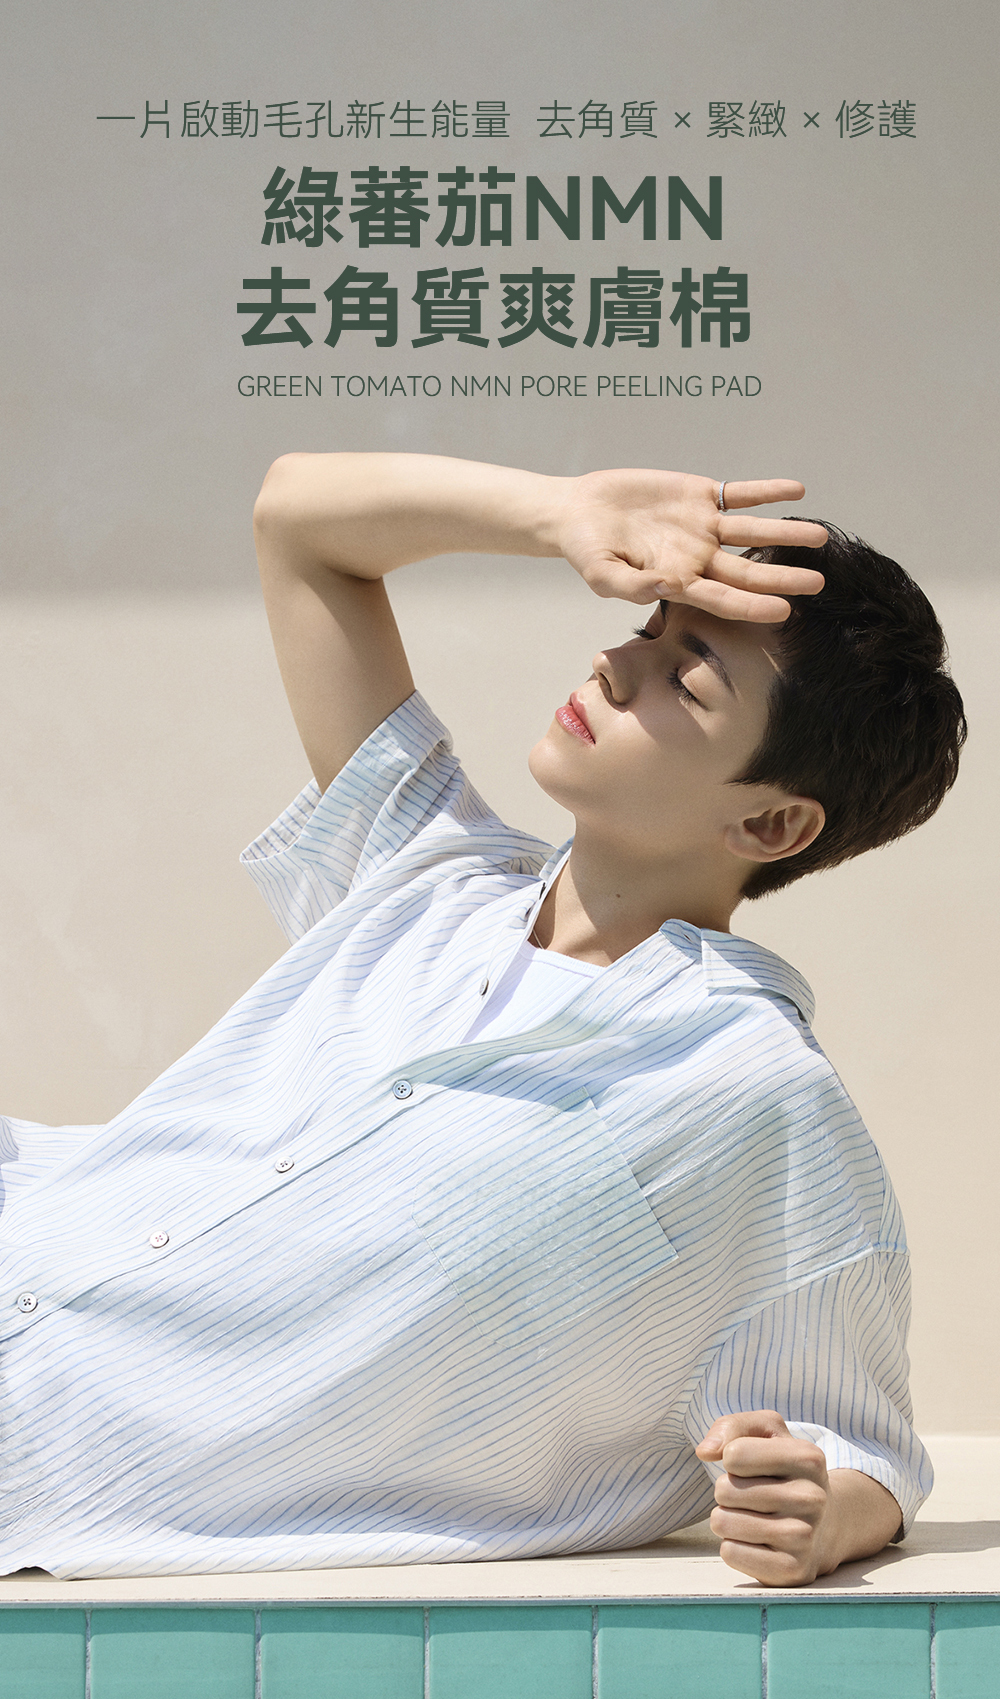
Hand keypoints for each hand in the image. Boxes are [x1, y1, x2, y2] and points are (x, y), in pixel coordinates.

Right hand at [556, 468, 826, 622]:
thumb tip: (663, 589)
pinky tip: (796, 492)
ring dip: (786, 534)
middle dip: (784, 577)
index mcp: (679, 582)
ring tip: (820, 537)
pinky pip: (740, 494)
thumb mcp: (601, 574)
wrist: (580, 512)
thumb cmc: (586, 551)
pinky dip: (767, 492)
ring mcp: (703, 527)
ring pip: (754, 532)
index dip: (753, 606)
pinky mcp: (700, 496)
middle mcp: (699, 558)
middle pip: (749, 571)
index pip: (723, 599)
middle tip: (818, 582)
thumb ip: (631, 585)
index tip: (784, 610)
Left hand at [695, 1410, 899, 1585]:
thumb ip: (731, 1427)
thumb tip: (705, 1451)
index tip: (749, 1466)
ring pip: (723, 1522)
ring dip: (726, 1519)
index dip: (731, 1459)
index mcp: (808, 1458)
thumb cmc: (783, 1473)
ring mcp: (804, 1537)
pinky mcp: (792, 1570)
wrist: (824, 1526)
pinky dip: (732, 1546)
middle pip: (724, 1489)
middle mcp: (812, 1498)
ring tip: (750, 1518)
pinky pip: (730, 1553)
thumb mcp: (767, 1434)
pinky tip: (755, 1542)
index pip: (734, 1454)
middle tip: (751, 1497)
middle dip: (727, 1491)